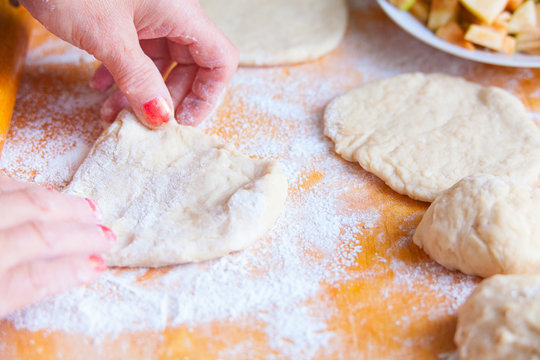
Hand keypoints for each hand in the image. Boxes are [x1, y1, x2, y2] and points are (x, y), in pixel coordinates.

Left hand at [0, 175, 114, 316]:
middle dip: (79, 235)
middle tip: (107, 235)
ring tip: (89, 209)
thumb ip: (14, 294)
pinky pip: (1, 183)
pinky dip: (28, 186)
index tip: (98, 267)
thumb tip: (70, 273)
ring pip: (24, 202)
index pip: (33, 281)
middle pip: (37, 236)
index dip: (70, 272)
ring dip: (63, 205)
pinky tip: (45, 192)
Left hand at [20, 0, 238, 127]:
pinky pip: (136, 53)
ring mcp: (147, 15)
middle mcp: (170, 13)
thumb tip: (160, 117)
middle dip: (168, 98)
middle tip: (146, 123)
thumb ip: (137, 79)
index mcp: (180, 12)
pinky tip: (100, 86)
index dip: (208, 95)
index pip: (220, 59)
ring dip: (141, 92)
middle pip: (190, 65)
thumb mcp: (107, 36)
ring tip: (113, 112)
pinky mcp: (125, 17)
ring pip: (160, 63)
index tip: (184, 121)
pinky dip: (123, 74)